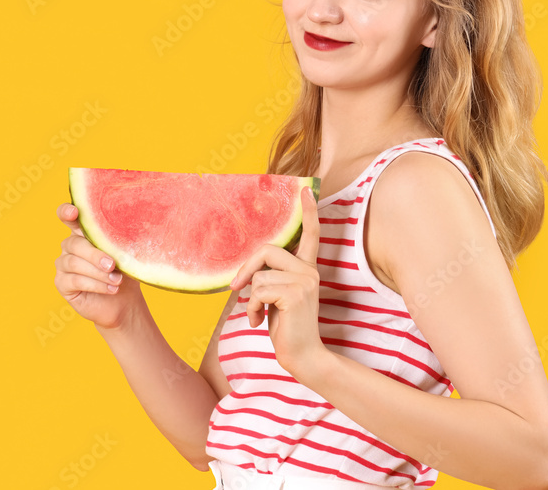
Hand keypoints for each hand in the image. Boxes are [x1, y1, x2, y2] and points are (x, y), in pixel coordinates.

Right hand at [54, 203, 143, 330]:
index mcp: (83, 233)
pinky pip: (74, 280)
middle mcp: (70, 246)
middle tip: (112, 264)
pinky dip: (95, 284)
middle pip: (74, 243)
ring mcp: (63, 265)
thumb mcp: (124, 254)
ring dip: (98, 273)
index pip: (68, 217)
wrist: (123, 301)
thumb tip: (130, 228)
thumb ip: (119, 240)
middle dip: (94, 254)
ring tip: (117, 280)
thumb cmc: (123, 272)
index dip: (66, 212)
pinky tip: (111, 289)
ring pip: (74, 263)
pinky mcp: (62, 283)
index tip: (73, 212)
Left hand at [229, 187, 329, 377]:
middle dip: (246, 269)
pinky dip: (251, 308)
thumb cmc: (286, 328)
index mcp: (307, 269)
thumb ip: (268, 278)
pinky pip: (258, 291)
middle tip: (237, 288)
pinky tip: (258, 322)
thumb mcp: (276, 297)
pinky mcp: (296, 294)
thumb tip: (245, 271)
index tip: (305, 190)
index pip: (311, 235)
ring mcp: (305, 281)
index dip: (308, 213)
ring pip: (259, 275)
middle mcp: (309, 271)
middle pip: (267, 251)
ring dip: (250, 298)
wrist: (302, 357)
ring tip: (258, 314)